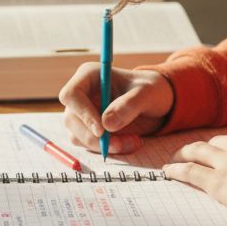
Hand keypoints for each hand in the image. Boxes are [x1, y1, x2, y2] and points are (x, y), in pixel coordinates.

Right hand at [59, 64, 173, 153]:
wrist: (155, 103)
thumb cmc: (150, 90)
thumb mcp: (147, 93)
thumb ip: (129, 105)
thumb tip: (107, 124)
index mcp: (89, 76)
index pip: (71, 95)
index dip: (82, 113)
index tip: (102, 130)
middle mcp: (82, 94)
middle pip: (71, 120)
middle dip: (95, 137)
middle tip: (119, 144)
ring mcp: (82, 113)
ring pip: (78, 136)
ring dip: (104, 146)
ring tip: (134, 141)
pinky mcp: (88, 130)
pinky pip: (89, 145)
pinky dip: (108, 149)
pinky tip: (129, 143)